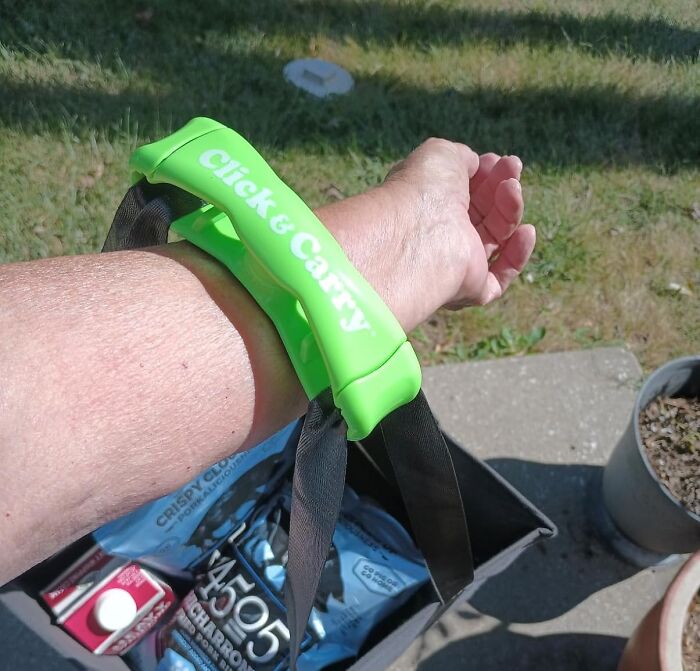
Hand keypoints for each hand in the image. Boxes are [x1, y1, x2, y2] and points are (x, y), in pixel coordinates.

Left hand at [317, 138, 534, 330]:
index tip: (495, 160)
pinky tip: (527, 231)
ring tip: (512, 188)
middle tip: (513, 165)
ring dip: (510, 210)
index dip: (483, 175)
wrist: (418, 234)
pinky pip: (500, 277)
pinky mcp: (471, 289)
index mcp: (427, 209)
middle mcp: (440, 238)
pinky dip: (517, 254)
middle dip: (500, 187)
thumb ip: (461, 158)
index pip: (462, 194)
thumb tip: (477, 165)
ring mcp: (455, 264)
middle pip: (481, 213)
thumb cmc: (422, 191)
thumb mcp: (440, 156)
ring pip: (495, 238)